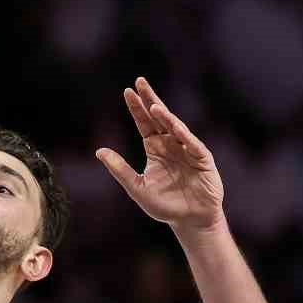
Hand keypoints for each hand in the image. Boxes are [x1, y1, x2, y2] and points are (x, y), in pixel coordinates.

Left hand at [96, 78, 225, 233]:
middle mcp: (171, 144)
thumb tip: (99, 151)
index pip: (144, 123)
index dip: (136, 108)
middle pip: (160, 118)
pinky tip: (175, 125)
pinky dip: (184, 134)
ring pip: (176, 127)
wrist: (190, 221)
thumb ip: (119, 170)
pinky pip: (193, 144)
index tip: (127, 91)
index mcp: (155, 148)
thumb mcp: (137, 187)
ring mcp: (188, 150)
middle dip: (150, 99)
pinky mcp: (203, 160)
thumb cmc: (164, 204)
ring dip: (166, 116)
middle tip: (140, 82)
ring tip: (153, 105)